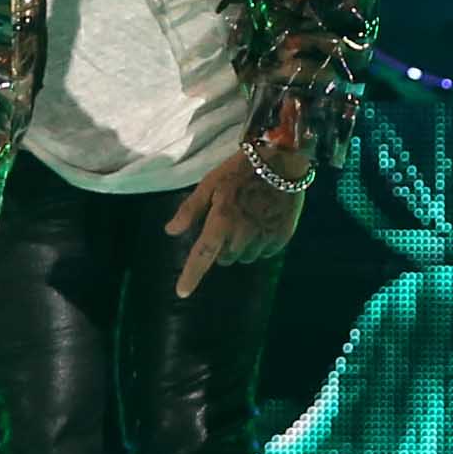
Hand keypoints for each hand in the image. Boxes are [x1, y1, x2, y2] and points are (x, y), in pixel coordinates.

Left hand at [165, 143, 305, 298]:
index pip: (202, 256)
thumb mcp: (209, 183)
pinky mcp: (281, 238)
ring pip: (245, 257)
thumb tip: (170, 231)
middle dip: (222, 246)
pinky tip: (263, 222)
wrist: (282, 161)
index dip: (191, 276)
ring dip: (242, 246)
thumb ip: (190, 209)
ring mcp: (264, 238)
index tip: (182, 292)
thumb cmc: (240, 170)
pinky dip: (261, 243)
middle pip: (224, 258)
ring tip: (248, 219)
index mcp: (221, 221)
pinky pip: (265, 252)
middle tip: (228, 222)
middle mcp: (242, 235)